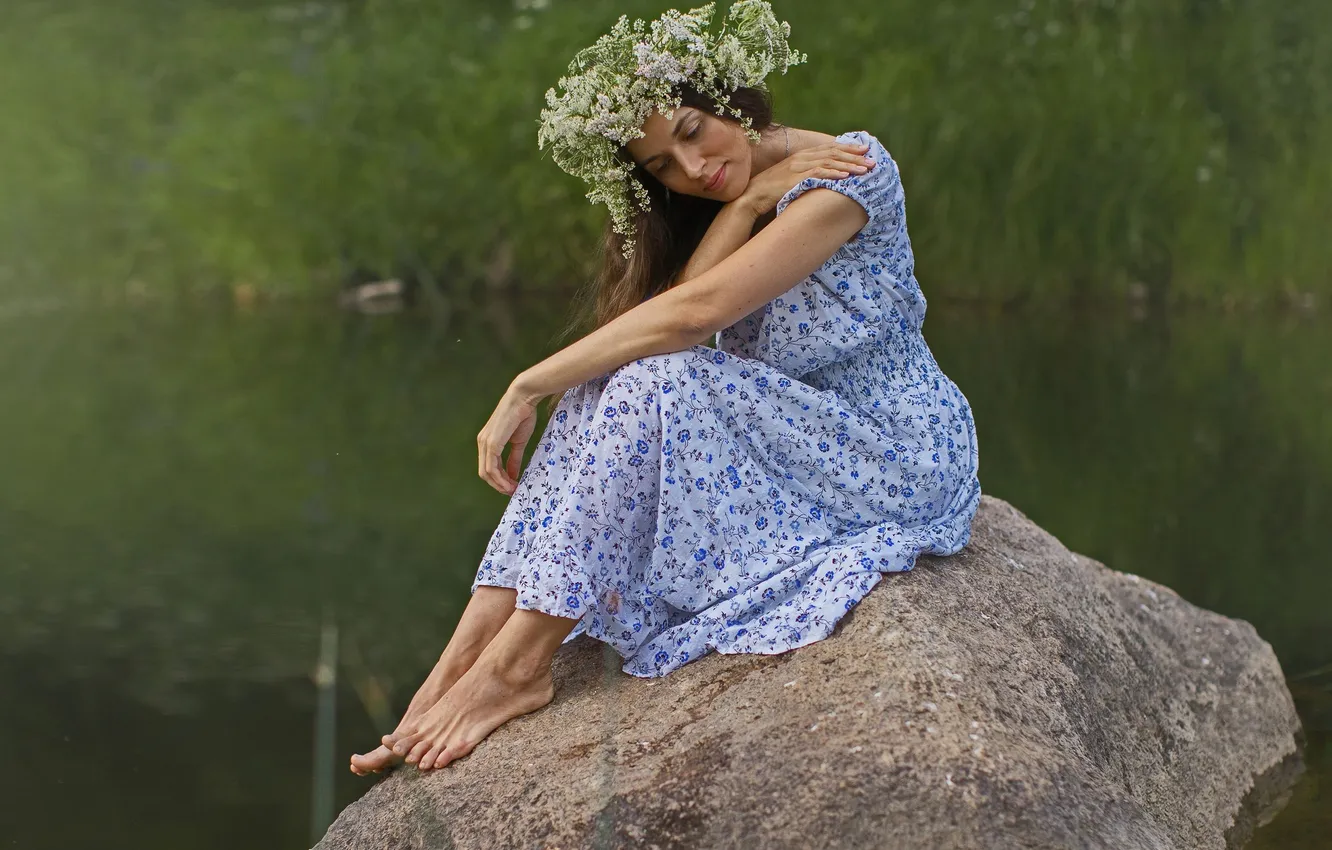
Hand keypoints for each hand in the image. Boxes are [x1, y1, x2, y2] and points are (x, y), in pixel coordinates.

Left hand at [477, 382, 542, 494]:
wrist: (523, 399)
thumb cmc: (522, 415)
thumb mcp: (519, 442)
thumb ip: (513, 459)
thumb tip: (513, 475)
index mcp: (487, 441)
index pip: (488, 467)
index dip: (499, 480)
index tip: (512, 487)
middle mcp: (482, 443)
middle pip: (484, 473)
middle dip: (498, 485)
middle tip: (512, 492)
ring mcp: (485, 443)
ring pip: (487, 473)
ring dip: (500, 485)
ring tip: (513, 490)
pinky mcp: (492, 443)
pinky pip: (492, 467)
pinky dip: (500, 479)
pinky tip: (510, 484)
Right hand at [737, 140, 874, 217]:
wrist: (752, 196)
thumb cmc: (772, 190)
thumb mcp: (792, 178)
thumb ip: (807, 174)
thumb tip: (824, 179)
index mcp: (802, 156)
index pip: (829, 148)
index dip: (848, 148)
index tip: (865, 150)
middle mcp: (801, 158)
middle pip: (833, 153)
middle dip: (854, 156)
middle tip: (872, 160)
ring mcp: (798, 167)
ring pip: (829, 163)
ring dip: (848, 166)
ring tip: (864, 170)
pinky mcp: (794, 178)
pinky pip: (817, 174)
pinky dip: (833, 174)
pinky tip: (845, 177)